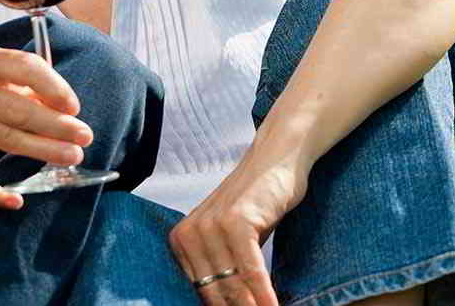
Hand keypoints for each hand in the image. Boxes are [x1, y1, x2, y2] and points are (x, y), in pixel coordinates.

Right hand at [0, 45, 93, 208]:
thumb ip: (25, 82)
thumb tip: (64, 109)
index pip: (23, 68)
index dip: (53, 87)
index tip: (74, 107)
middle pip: (18, 110)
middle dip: (56, 125)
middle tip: (85, 136)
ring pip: (6, 140)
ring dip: (44, 150)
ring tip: (72, 155)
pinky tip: (16, 201)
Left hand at [168, 147, 308, 305]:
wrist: (272, 162)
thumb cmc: (254, 206)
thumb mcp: (230, 240)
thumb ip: (223, 269)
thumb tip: (228, 304)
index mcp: (181, 241)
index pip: (199, 292)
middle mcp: (189, 234)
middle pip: (214, 293)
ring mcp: (210, 226)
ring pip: (232, 285)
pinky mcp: (236, 221)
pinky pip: (250, 271)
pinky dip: (264, 294)